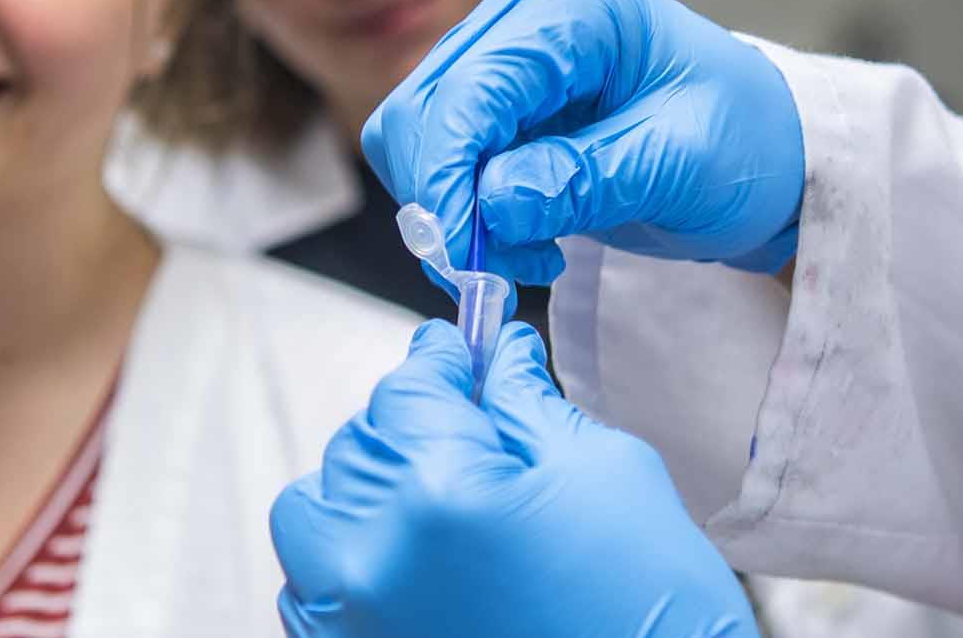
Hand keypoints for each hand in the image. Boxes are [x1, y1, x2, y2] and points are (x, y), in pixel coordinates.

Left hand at [271, 320, 758, 637]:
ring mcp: (348, 625)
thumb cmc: (653, 610)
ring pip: (313, 516)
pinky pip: (309, 592)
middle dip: (412, 424)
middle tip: (473, 428)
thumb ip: (530, 406)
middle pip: (359, 444)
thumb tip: (498, 356)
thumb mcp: (607, 477)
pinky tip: (415, 564)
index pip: (408, 387)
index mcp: (439, 493)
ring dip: (365, 490)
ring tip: (434, 502)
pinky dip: (348, 561)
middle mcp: (371, 560)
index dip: (443, 360)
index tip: (465, 351)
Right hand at [362, 0, 804, 284]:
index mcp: (581, 7)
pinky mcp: (498, 98)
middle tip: (496, 269)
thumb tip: (492, 201)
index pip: (473, 85)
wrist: (769, 153)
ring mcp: (506, 52)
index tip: (463, 253)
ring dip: (449, 208)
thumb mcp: (681, 167)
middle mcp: (528, 14)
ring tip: (523, 253)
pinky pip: (439, 154)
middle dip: (442, 197)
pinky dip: (461, 207)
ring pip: (417, 132)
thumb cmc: (746, 143)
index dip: (448, 173)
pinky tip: (520, 236)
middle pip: (426, 105)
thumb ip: (584, 179)